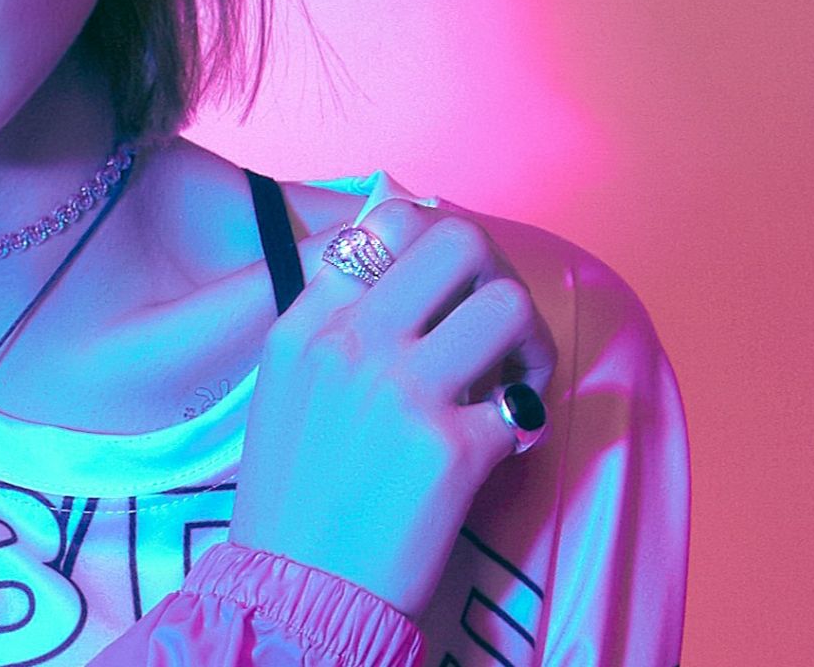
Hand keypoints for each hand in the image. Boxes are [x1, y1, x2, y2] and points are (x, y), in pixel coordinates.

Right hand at [226, 200, 557, 617]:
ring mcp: (400, 391)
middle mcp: (349, 343)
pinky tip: (500, 448)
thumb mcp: (284, 389)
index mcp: (304, 326)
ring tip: (512, 383)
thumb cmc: (291, 497)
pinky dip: (522, 428)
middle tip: (497, 327)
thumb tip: (410, 279)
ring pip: (508, 306)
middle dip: (496, 275)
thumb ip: (334, 328)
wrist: (295, 589)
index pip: (386, 223)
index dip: (438, 246)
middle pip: (458, 240)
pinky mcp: (450, 450)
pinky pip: (521, 407)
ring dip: (529, 343)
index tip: (451, 289)